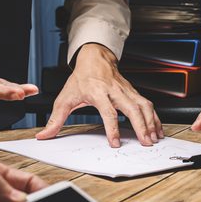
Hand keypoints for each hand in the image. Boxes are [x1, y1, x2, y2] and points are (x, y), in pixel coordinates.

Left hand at [36, 44, 162, 147]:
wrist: (95, 58)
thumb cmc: (81, 79)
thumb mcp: (65, 98)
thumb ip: (56, 119)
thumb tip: (44, 135)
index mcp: (98, 92)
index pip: (108, 112)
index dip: (113, 128)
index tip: (115, 142)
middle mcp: (115, 91)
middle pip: (132, 108)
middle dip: (141, 126)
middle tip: (145, 142)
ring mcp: (127, 90)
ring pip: (144, 106)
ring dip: (151, 123)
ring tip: (154, 138)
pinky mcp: (134, 92)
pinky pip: (148, 104)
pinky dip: (154, 117)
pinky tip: (156, 129)